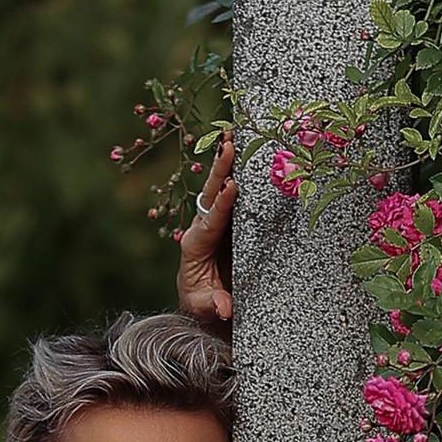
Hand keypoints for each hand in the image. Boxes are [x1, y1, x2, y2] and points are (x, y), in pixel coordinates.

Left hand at [174, 137, 234, 328]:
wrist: (203, 299)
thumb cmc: (202, 302)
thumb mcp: (202, 307)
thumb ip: (212, 305)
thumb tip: (225, 307)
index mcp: (195, 244)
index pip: (211, 221)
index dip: (221, 204)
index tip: (231, 186)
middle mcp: (203, 225)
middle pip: (212, 193)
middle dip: (220, 168)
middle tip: (228, 143)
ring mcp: (215, 219)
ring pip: (221, 186)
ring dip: (227, 161)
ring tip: (233, 133)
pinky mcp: (227, 218)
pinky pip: (232, 191)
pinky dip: (237, 169)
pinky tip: (245, 148)